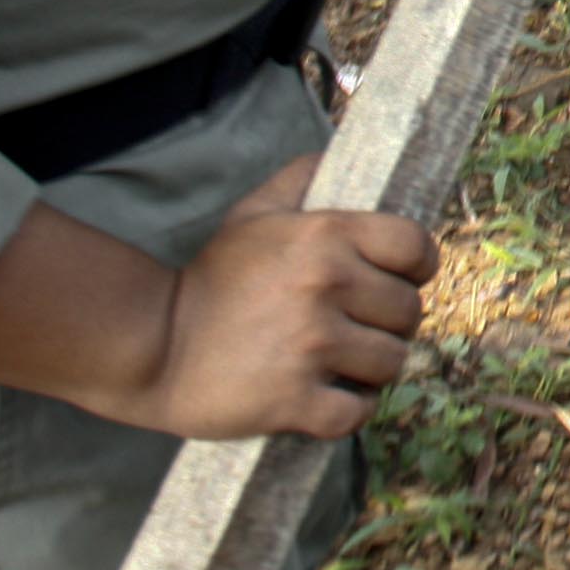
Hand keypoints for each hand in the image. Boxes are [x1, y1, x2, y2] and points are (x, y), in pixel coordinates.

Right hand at [117, 155, 436, 440]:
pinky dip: (349, 411)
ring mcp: (311, 346)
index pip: (415, 246)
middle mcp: (326, 286)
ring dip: (373, 370)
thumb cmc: (210, 280)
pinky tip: (328, 400)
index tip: (402, 280)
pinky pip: (356, 412)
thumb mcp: (251, 215)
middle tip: (360, 328)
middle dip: (391, 323)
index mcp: (325, 236)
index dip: (417, 267)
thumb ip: (299, 180)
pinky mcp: (293, 399)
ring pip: (391, 363)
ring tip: (343, 364)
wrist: (152, 346)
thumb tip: (332, 156)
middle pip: (409, 311)